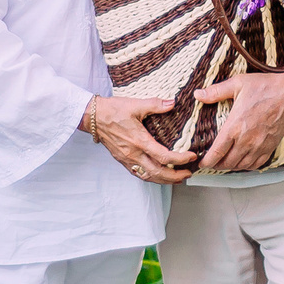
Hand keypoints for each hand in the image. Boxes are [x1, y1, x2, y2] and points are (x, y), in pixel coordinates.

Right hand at [83, 96, 197, 183]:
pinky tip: (158, 176)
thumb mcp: (135, 104)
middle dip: (175, 176)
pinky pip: (139, 174)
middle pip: (158, 173)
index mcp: (139, 141)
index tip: (191, 156)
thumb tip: (172, 103)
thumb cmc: (112, 110)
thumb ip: (155, 104)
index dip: (180, 159)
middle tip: (188, 174)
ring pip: (148, 176)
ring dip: (164, 180)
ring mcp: (127, 159)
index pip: (164, 156)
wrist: (92, 117)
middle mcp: (133, 154)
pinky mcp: (122, 160)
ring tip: (177, 178)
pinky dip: (151, 178)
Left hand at [194, 72, 283, 172]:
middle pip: (227, 162)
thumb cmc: (265, 87)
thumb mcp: (237, 84)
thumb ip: (216, 92)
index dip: (207, 161)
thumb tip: (197, 95)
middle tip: (210, 163)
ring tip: (224, 163)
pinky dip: (247, 166)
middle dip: (216, 165)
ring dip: (231, 167)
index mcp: (235, 126)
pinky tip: (242, 162)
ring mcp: (260, 145)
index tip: (201, 163)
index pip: (217, 152)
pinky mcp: (270, 146)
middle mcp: (247, 140)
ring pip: (241, 165)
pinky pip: (256, 164)